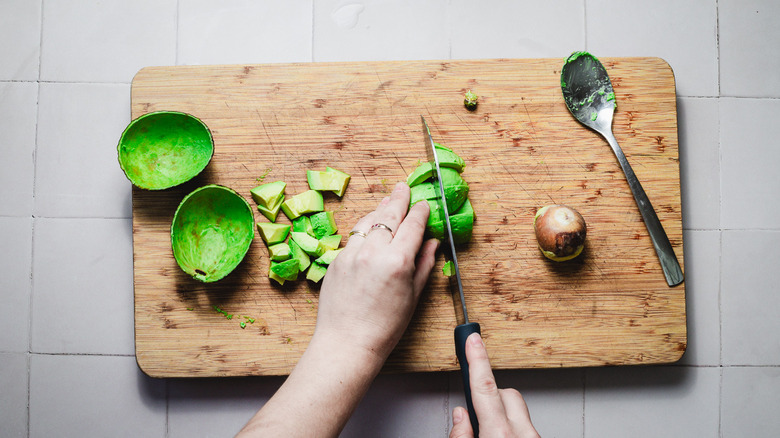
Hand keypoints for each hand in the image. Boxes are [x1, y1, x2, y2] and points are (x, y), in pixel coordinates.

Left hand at [315, 181, 439, 362]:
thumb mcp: (413, 296)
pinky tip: (369, 227)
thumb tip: (432, 243)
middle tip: (403, 187)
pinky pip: (353, 237)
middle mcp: (373, 252)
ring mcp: (351, 254)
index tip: (424, 204)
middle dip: (398, 199)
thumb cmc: (385, 327)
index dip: (420, 211)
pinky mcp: (336, 260)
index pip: (412, 225)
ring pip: (367, 221)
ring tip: (387, 201)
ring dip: (379, 209)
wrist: (347, 343)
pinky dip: (364, 229)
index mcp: (397, 261)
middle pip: (388, 215)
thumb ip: (423, 265)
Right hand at [450, 333, 539, 437]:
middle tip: (476, 415)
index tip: (473, 339)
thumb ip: (461, 436)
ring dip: (502, 414)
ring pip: (518, 409)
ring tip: (489, 432)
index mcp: (499, 435)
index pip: (485, 387)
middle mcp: (522, 434)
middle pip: (506, 394)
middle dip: (490, 396)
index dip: (477, 359)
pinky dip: (512, 428)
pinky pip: (526, 425)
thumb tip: (461, 416)